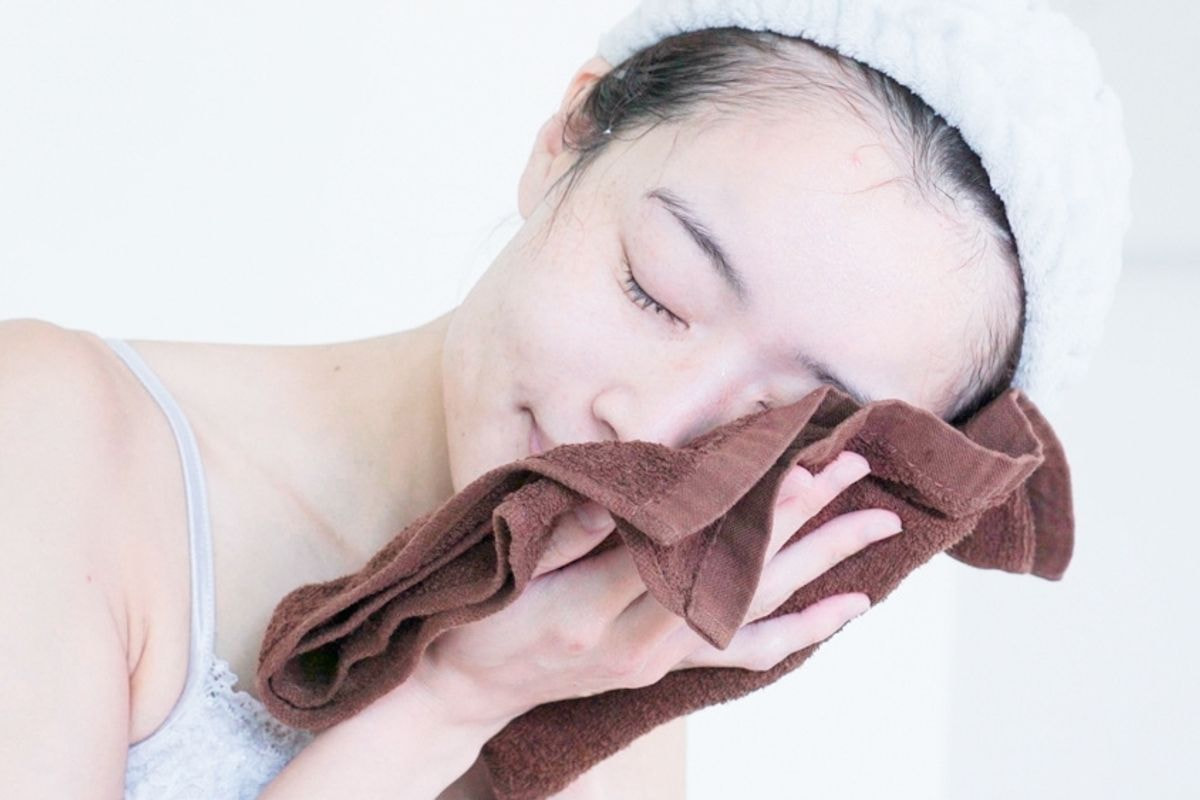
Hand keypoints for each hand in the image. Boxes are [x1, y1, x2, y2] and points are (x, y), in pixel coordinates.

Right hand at [407, 449, 901, 728]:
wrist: (469, 688)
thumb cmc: (484, 615)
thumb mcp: (511, 567)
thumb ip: (569, 531)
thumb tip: (626, 493)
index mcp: (599, 607)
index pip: (694, 549)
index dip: (748, 510)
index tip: (796, 467)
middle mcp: (643, 640)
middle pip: (742, 574)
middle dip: (804, 520)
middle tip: (855, 471)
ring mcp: (661, 657)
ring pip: (758, 608)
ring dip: (821, 564)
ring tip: (876, 525)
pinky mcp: (667, 665)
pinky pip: (746, 651)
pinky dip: (800, 629)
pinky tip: (846, 609)